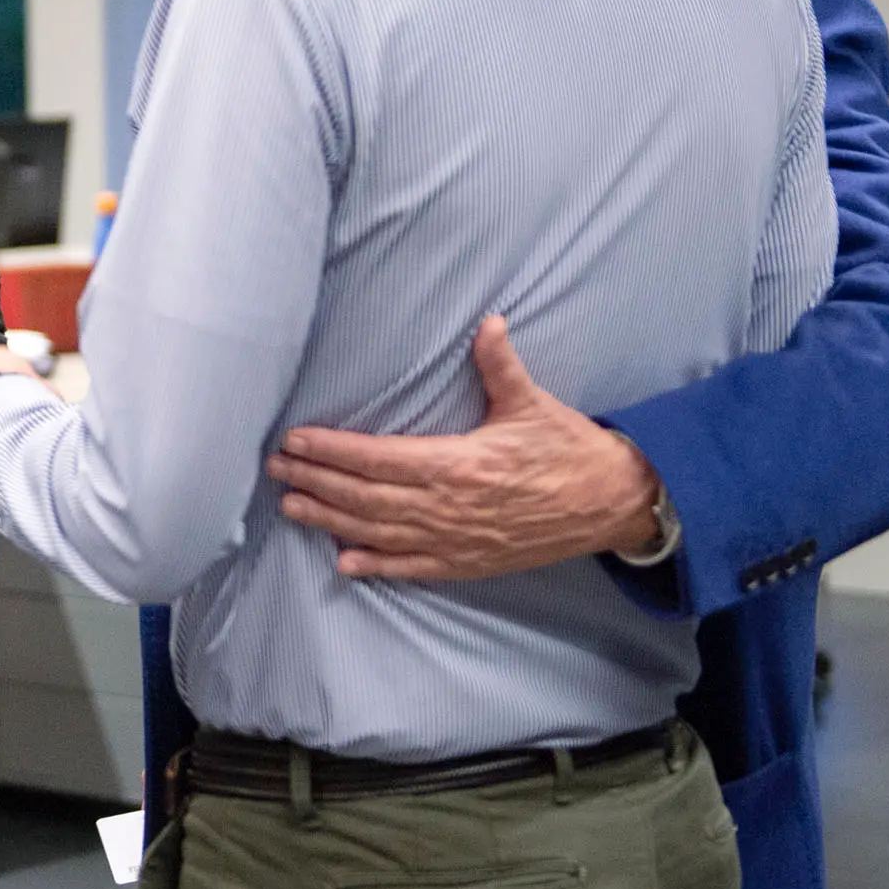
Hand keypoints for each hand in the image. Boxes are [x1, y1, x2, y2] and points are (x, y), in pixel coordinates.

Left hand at [267, 316, 664, 582]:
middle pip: (365, 496)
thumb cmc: (570, 450)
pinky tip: (345, 563)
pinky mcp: (469, 562)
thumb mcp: (533, 404)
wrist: (613, 504)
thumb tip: (488, 322)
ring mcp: (456, 539)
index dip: (330, 450)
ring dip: (331, 521)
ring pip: (379, 532)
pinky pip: (414, 567)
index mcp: (458, 464)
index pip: (376, 457)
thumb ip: (500, 365)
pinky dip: (377, 566)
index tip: (294, 441)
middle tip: (275, 470)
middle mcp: (448, 506)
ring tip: (291, 507)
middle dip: (315, 482)